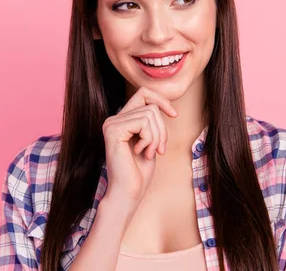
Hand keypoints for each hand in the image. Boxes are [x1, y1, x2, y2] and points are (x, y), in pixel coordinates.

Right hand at [101, 87, 177, 204]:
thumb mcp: (151, 139)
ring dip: (157, 136)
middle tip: (158, 150)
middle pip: (151, 106)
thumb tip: (163, 103)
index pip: (143, 93)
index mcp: (121, 119)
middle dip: (162, 129)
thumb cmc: (140, 170)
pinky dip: (150, 139)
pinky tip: (142, 152)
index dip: (161, 100)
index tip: (174, 115)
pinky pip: (143, 122)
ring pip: (150, 114)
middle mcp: (113, 119)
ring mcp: (111, 124)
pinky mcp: (113, 131)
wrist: (129, 191)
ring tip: (149, 152)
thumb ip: (152, 121)